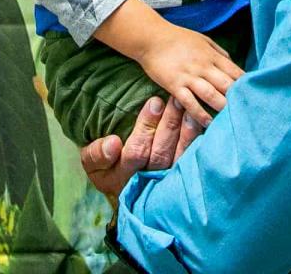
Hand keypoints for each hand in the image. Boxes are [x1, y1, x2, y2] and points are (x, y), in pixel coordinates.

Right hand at [79, 96, 202, 202]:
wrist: (122, 191)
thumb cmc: (105, 168)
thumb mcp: (91, 162)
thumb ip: (97, 154)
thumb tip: (113, 143)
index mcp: (122, 176)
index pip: (136, 152)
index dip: (146, 128)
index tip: (154, 102)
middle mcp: (145, 183)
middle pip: (160, 154)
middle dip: (169, 124)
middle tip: (175, 100)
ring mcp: (163, 185)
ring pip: (178, 160)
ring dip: (185, 134)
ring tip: (188, 110)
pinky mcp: (179, 183)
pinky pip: (190, 166)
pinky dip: (196, 147)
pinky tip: (200, 129)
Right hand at [135, 23, 242, 126]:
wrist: (150, 37)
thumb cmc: (177, 38)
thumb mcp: (203, 39)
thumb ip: (220, 53)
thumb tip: (234, 66)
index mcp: (212, 55)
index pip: (236, 72)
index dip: (248, 86)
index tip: (257, 97)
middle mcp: (203, 66)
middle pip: (227, 85)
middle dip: (239, 100)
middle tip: (250, 114)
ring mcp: (189, 76)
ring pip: (211, 95)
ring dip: (223, 108)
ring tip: (233, 122)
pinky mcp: (175, 85)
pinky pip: (190, 103)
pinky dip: (200, 114)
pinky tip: (208, 124)